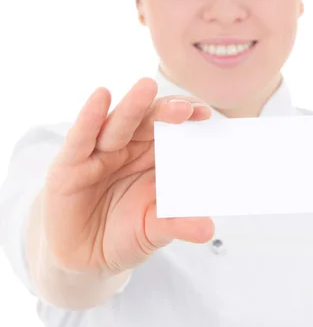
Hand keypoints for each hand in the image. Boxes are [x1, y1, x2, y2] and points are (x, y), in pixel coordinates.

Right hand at [42, 77, 213, 276]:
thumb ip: (175, 224)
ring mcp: (98, 152)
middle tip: (185, 108)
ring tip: (148, 87)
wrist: (81, 258)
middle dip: (165, 111)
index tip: (206, 114)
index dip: (186, 117)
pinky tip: (101, 96)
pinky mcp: (69, 163)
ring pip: (117, 124)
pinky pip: (81, 137)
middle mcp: (127, 146)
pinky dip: (90, 117)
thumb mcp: (152, 230)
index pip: (171, 128)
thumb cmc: (122, 233)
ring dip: (133, 106)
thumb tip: (208, 230)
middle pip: (147, 120)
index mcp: (151, 155)